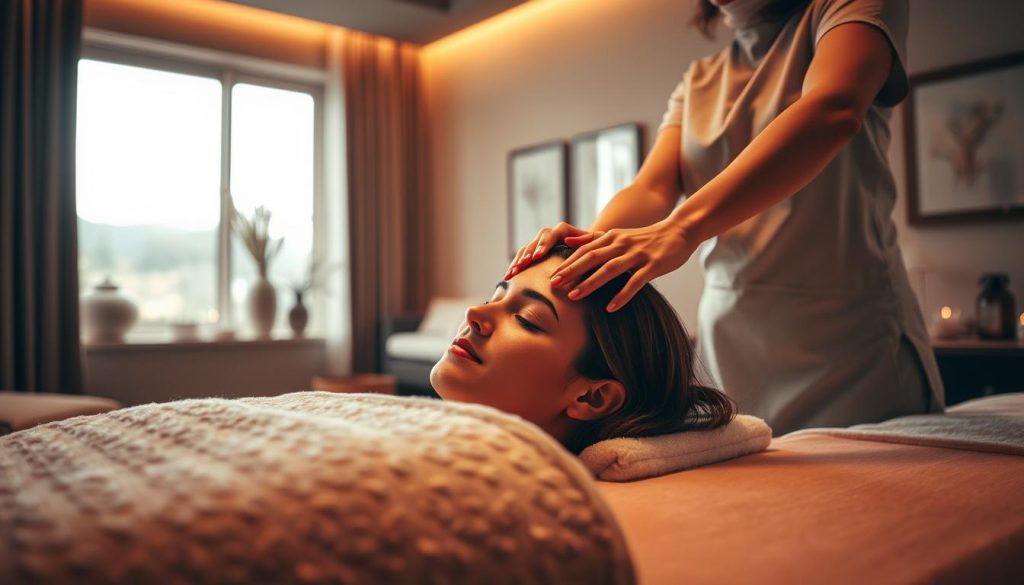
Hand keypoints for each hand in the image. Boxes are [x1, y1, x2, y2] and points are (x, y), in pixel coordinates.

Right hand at [505, 222, 594, 279]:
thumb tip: (573, 240)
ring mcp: (542, 245)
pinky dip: (515, 266)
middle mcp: (551, 235)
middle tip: (523, 264)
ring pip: (527, 249)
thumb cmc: (597, 251)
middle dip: (529, 253)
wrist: (590, 254)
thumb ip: (590, 240)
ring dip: (519, 260)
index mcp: (566, 231)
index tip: (539, 256)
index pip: (554, 232)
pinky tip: (508, 276)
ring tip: (513, 272)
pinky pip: (522, 258)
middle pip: (537, 240)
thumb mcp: (597, 245)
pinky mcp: (536, 255)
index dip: (545, 243)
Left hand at [549, 219, 698, 311]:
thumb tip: (568, 240)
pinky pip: (636, 282)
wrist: (679, 230)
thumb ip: (593, 238)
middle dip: (571, 272)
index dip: (567, 263)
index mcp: (611, 237)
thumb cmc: (646, 237)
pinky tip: (610, 307)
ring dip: (591, 283)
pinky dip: (622, 294)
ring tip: (574, 297)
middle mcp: (622, 244)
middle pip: (592, 258)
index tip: (550, 276)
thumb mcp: (618, 234)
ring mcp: (638, 255)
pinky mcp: (653, 265)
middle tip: (553, 285)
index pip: (585, 250)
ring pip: (610, 269)